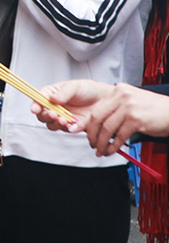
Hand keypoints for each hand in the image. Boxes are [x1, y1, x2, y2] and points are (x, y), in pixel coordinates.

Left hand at [34, 81, 168, 156]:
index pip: (96, 109)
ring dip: (102, 143)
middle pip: (97, 118)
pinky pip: (119, 136)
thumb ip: (116, 109)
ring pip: (107, 129)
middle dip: (92, 135)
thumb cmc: (155, 110)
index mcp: (118, 91)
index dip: (89, 125)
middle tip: (92, 145)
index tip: (87, 134)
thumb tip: (99, 126)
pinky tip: (112, 151)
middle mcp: (122, 96)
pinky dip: (114, 146)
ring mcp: (129, 107)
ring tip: (101, 151)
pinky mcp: (136, 119)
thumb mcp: (132, 103)